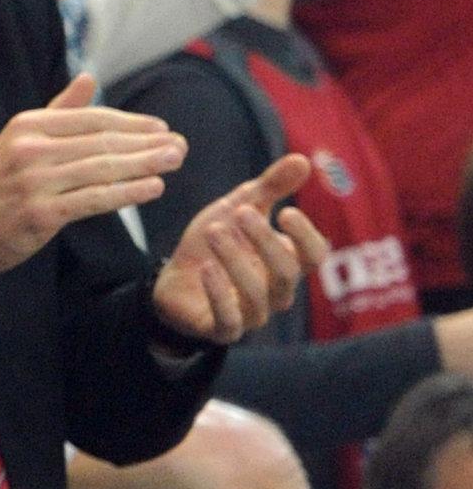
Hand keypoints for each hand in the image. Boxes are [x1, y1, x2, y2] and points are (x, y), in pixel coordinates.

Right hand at [0, 73, 183, 285]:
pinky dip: (128, 193)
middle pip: (102, 143)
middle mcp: (30, 149)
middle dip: (147, 144)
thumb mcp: (19, 139)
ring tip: (174, 161)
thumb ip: (59, 110)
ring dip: (145, 165)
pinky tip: (153, 188)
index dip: (131, 123)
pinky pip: (95, 199)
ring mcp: (35, 181)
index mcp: (26, 125)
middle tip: (180, 145)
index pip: (91, 119)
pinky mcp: (42, 213)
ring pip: (103, 169)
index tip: (162, 129)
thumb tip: (89, 78)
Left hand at [151, 153, 331, 342]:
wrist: (173, 281)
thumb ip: (270, 187)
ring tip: (213, 228)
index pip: (314, 256)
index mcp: (286, 263)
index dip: (305, 237)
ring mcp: (251, 314)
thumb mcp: (237, 208)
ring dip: (235, 260)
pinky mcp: (221, 329)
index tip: (286, 211)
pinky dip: (219, 295)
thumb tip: (304, 160)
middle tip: (240, 211)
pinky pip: (229, 321)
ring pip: (257, 295)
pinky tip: (206, 269)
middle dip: (265, 241)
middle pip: (287, 273)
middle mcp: (276, 292)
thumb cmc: (214, 244)